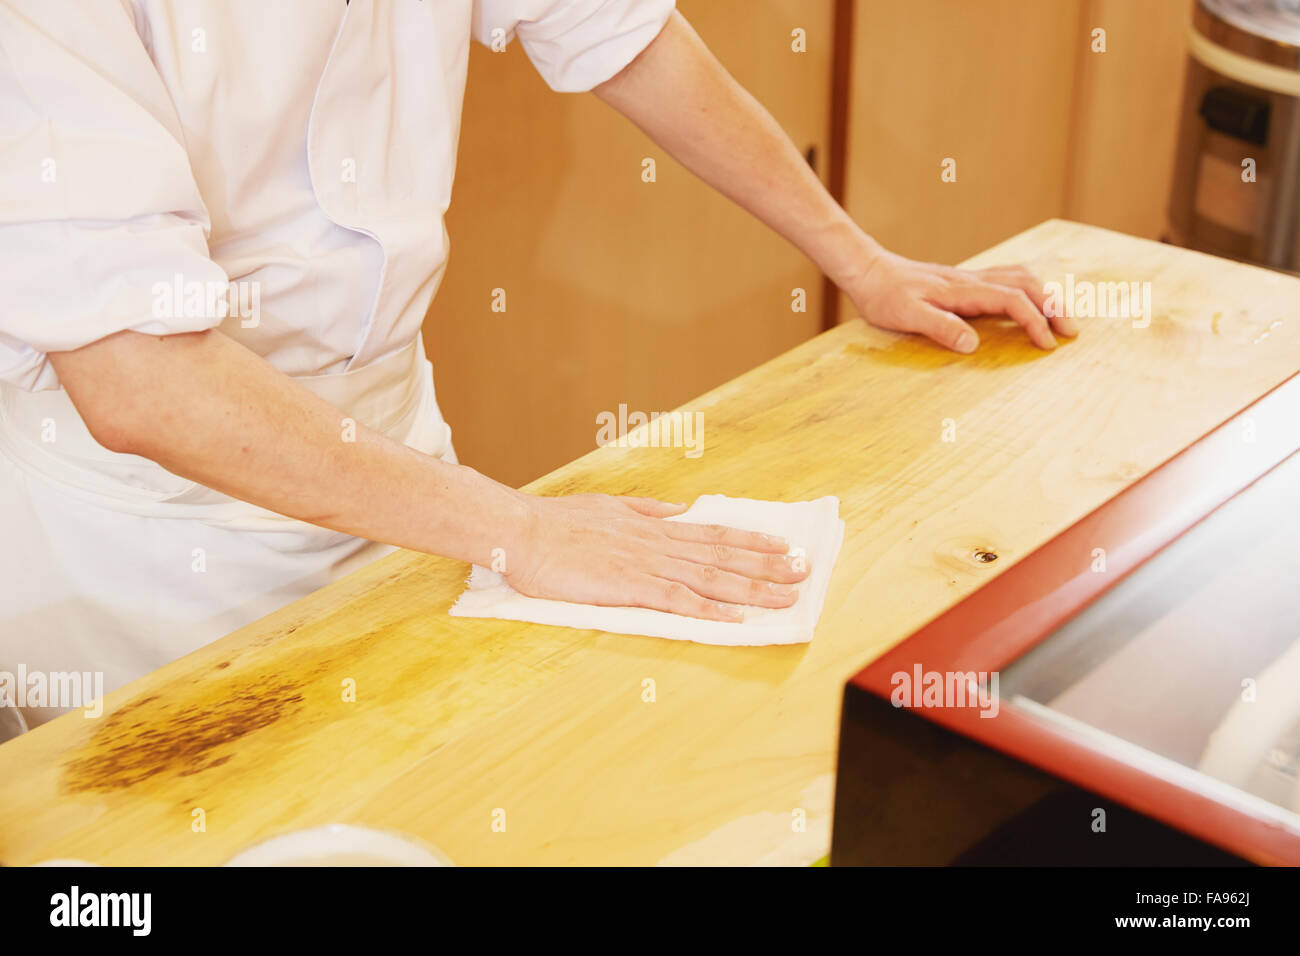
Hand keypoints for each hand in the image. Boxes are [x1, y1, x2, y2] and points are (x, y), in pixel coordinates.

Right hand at [504, 493, 809, 620]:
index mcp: (653, 526)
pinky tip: (736, 617)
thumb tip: (677, 510)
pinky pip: (677, 600)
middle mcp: (658, 543)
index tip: (782, 544)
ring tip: (786, 595)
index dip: (751, 540)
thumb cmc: (557, 523)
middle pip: (723, 554)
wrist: (522, 532)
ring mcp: (645, 565)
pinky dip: (710, 609)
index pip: (713, 534)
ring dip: (752, 587)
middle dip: (767, 564)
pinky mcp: (628, 587)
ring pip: (710, 577)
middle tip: (805, 570)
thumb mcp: (609, 506)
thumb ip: (646, 511)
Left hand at [841, 248, 1076, 352]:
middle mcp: (972, 280)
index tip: (1047, 345)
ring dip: (1046, 294)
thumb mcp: (906, 316)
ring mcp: (970, 278)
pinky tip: (1032, 298)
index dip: (1034, 322)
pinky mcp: (965, 280)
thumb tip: (972, 345)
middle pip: (1027, 285)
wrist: (869, 271)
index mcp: (963, 291)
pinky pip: (1007, 277)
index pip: (1012, 302)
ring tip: (1062, 316)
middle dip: (1054, 307)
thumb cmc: (884, 296)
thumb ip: (940, 327)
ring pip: (1021, 277)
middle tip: (1072, 332)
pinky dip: (1029, 287)